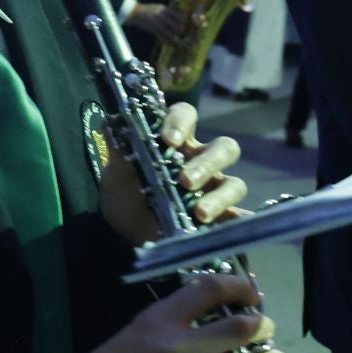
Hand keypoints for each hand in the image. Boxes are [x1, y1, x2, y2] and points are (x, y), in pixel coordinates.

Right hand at [86, 272, 296, 352]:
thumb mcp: (139, 327)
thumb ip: (177, 316)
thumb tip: (223, 306)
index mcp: (160, 322)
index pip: (209, 289)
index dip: (239, 286)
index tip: (250, 293)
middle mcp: (179, 352)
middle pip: (240, 330)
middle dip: (263, 326)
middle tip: (266, 329)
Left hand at [100, 102, 247, 245]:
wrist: (125, 236)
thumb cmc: (126, 197)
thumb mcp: (117, 178)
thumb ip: (119, 155)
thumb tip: (110, 125)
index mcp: (177, 141)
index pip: (186, 116)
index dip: (181, 122)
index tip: (168, 140)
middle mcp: (201, 161)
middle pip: (223, 148)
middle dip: (206, 163)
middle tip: (185, 181)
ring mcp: (215, 189)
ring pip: (234, 184)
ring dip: (218, 197)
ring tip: (199, 213)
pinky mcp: (222, 218)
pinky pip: (241, 219)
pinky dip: (240, 223)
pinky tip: (228, 229)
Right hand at [127, 2, 186, 46]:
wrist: (136, 12)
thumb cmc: (149, 9)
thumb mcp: (159, 7)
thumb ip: (168, 10)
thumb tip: (178, 14)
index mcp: (163, 9)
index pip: (176, 15)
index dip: (182, 20)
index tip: (186, 24)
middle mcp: (160, 15)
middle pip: (173, 24)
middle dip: (179, 29)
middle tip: (184, 33)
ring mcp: (156, 23)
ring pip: (167, 31)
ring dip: (173, 37)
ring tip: (179, 41)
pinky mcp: (151, 29)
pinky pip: (160, 36)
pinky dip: (165, 40)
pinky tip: (169, 44)